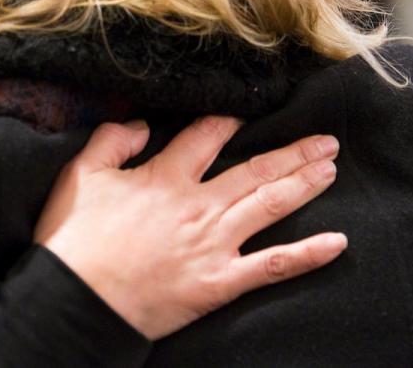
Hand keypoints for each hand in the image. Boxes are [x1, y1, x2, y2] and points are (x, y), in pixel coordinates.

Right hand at [35, 116, 345, 339]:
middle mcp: (199, 206)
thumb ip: (112, 140)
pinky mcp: (220, 283)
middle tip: (324, 141)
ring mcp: (215, 245)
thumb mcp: (80, 175)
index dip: (229, 121)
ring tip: (330, 169)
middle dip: (292, 152)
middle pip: (255, 171)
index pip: (207, 138)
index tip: (250, 112)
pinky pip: (273, 267)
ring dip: (304, 185)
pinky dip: (308, 255)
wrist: (79, 300)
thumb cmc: (75, 238)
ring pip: (270, 207)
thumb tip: (142, 124)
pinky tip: (337, 243)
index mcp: (165, 178)